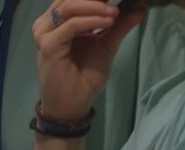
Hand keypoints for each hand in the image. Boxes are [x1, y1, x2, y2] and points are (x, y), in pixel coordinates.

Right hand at [33, 1, 145, 119]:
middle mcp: (47, 23)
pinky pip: (71, 25)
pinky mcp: (48, 45)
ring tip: (115, 13)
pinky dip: (91, 20)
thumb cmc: (85, 77)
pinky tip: (108, 22)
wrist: (73, 104)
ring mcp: (45, 33)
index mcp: (58, 21)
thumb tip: (140, 8)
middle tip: (117, 1)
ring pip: (69, 7)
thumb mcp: (106, 46)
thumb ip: (118, 26)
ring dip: (95, 6)